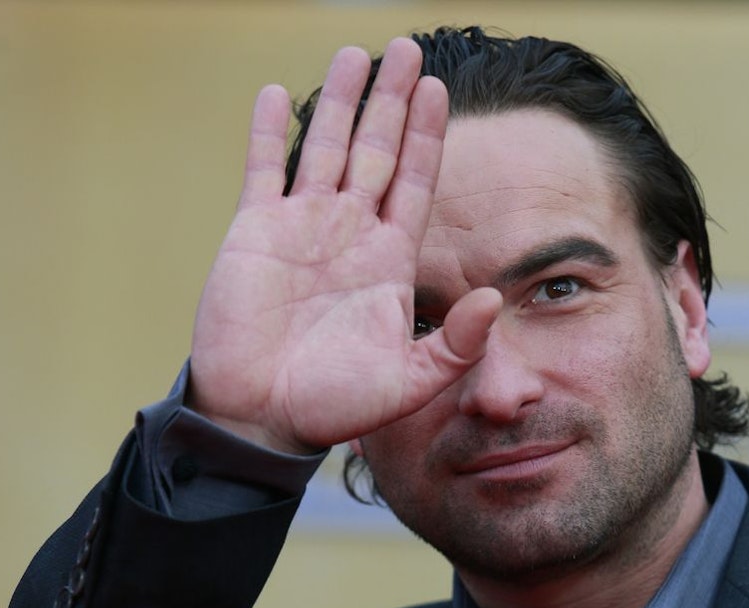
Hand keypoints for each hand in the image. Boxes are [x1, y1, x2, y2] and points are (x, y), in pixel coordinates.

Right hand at [188, 38, 500, 452]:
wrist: (263, 417)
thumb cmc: (335, 404)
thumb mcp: (409, 381)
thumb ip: (455, 344)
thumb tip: (494, 297)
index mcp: (389, 259)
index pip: (416, 181)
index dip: (429, 136)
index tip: (440, 90)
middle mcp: (350, 232)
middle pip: (377, 149)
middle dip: (393, 100)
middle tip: (407, 49)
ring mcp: (301, 226)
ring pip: (324, 146)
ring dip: (340, 101)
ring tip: (355, 54)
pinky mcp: (254, 232)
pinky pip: (262, 169)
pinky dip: (267, 132)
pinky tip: (277, 93)